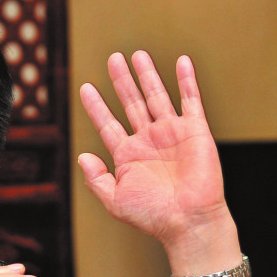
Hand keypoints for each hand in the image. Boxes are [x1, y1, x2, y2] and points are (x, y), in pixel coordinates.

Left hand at [78, 51, 227, 252]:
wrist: (188, 221)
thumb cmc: (152, 216)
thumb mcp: (114, 200)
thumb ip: (96, 179)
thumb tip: (81, 156)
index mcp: (128, 156)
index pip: (107, 125)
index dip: (96, 107)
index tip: (85, 88)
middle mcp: (148, 141)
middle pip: (131, 103)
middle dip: (121, 81)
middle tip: (113, 58)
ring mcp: (171, 134)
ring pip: (156, 96)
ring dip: (147, 75)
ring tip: (137, 55)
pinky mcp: (195, 131)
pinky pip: (191, 100)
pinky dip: (186, 80)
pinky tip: (180, 61)